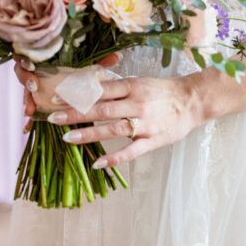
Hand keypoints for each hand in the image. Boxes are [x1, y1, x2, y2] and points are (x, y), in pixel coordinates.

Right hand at [15, 52, 120, 129]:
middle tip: (33, 86)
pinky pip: (28, 109)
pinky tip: (28, 128)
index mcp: (47, 59)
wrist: (73, 88)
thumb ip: (100, 62)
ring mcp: (32, 87)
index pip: (32, 55)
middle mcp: (36, 71)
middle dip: (25, 79)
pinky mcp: (34, 103)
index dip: (28, 60)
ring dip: (26, 99)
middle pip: (22, 72)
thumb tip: (118, 57)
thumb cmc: (78, 74)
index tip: (32, 65)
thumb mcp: (88, 68)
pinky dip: (29, 120)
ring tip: (29, 110)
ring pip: (24, 91)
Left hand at [16, 59, 200, 169]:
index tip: (58, 96)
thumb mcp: (140, 81)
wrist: (192, 100)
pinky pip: (131, 151)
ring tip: (67, 138)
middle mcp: (136, 104)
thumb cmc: (163, 90)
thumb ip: (119, 87)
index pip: (100, 89)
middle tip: (53, 117)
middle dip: (75, 113)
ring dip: (88, 134)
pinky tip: (97, 163)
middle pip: (101, 109)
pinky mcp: (152, 141)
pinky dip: (114, 158)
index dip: (78, 93)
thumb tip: (92, 87)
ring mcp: (144, 124)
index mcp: (133, 86)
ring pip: (112, 129)